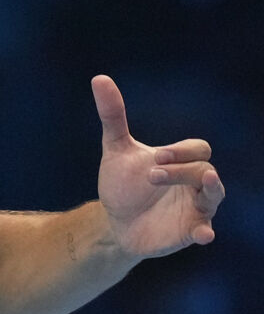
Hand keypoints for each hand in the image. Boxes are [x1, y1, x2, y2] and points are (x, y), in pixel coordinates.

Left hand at [92, 75, 224, 258]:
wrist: (113, 221)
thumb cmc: (122, 184)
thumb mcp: (116, 149)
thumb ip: (113, 116)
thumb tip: (99, 78)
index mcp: (181, 161)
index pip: (197, 149)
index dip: (181, 151)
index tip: (156, 157)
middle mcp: (194, 183)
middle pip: (205, 169)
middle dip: (182, 170)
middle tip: (152, 175)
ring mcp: (195, 208)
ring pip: (213, 196)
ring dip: (207, 190)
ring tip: (204, 183)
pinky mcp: (189, 231)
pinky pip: (204, 230)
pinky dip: (205, 232)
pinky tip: (203, 235)